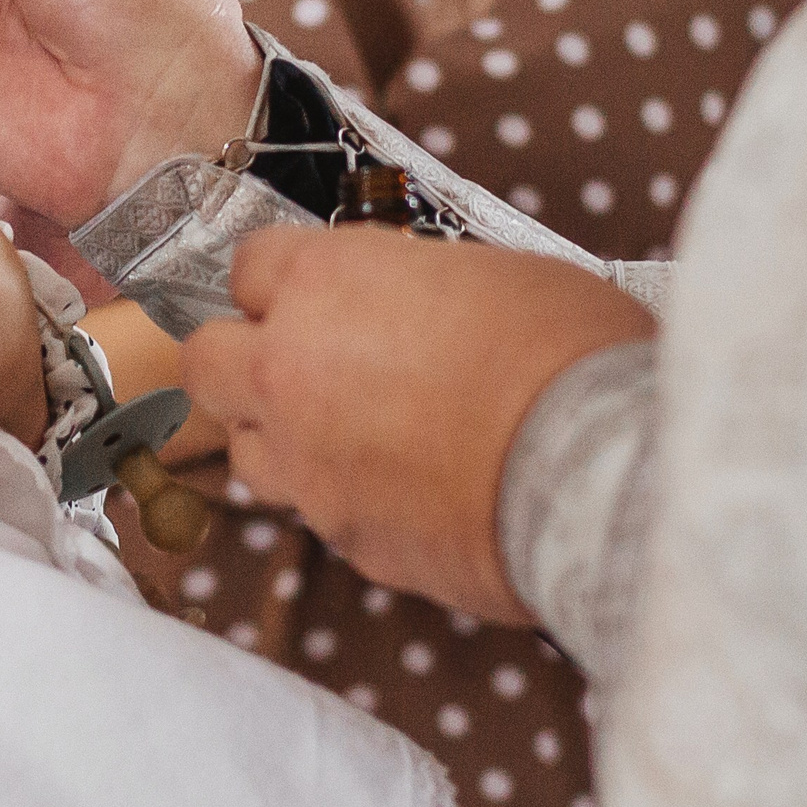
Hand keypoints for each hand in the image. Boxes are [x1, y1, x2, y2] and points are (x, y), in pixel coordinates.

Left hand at [180, 226, 655, 623]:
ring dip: (283, 439)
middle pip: (206, 361)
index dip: (283, 280)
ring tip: (356, 436)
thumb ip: (419, 286)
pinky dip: (351, 501)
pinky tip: (413, 493)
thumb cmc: (567, 351)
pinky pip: (321, 514)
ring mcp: (307, 467)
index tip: (312, 290)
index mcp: (323, 285)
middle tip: (299, 361)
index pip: (249, 266)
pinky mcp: (346, 541)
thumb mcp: (494, 273)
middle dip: (240, 359)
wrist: (599, 472)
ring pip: (247, 452)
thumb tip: (415, 302)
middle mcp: (289, 373)